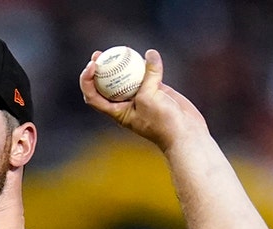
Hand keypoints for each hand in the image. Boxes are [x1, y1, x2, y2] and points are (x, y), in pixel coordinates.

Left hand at [79, 49, 208, 152]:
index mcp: (116, 112)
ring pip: (126, 78)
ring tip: (119, 50)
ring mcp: (140, 97)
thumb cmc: (163, 122)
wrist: (185, 133)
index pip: (93, 96)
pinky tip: (147, 53)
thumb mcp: (149, 98)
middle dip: (99, 69)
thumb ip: (148, 75)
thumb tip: (150, 53)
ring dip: (121, 65)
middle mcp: (125, 104)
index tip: (91, 66)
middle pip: (106, 85)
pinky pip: (147, 75)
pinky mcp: (155, 91)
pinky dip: (145, 65)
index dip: (87, 81)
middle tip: (98, 55)